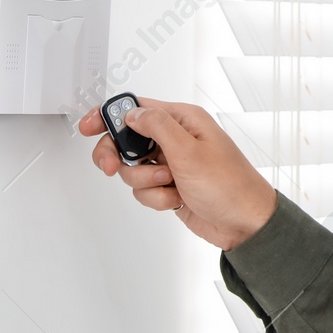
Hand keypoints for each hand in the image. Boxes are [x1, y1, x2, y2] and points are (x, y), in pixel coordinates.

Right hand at [79, 97, 277, 250]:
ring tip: (170, 184)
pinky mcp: (170, 185)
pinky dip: (155, 198)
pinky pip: (144, 189)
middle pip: (127, 140)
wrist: (244, 224)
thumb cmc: (230, 186)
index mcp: (184, 120)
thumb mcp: (190, 152)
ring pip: (133, 168)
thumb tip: (132, 113)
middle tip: (112, 168)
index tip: (88, 128)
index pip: (136, 108)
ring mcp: (172, 163)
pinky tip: (176, 199)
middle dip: (119, 156)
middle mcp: (177, 139)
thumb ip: (157, 127)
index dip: (109, 116)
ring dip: (146, 182)